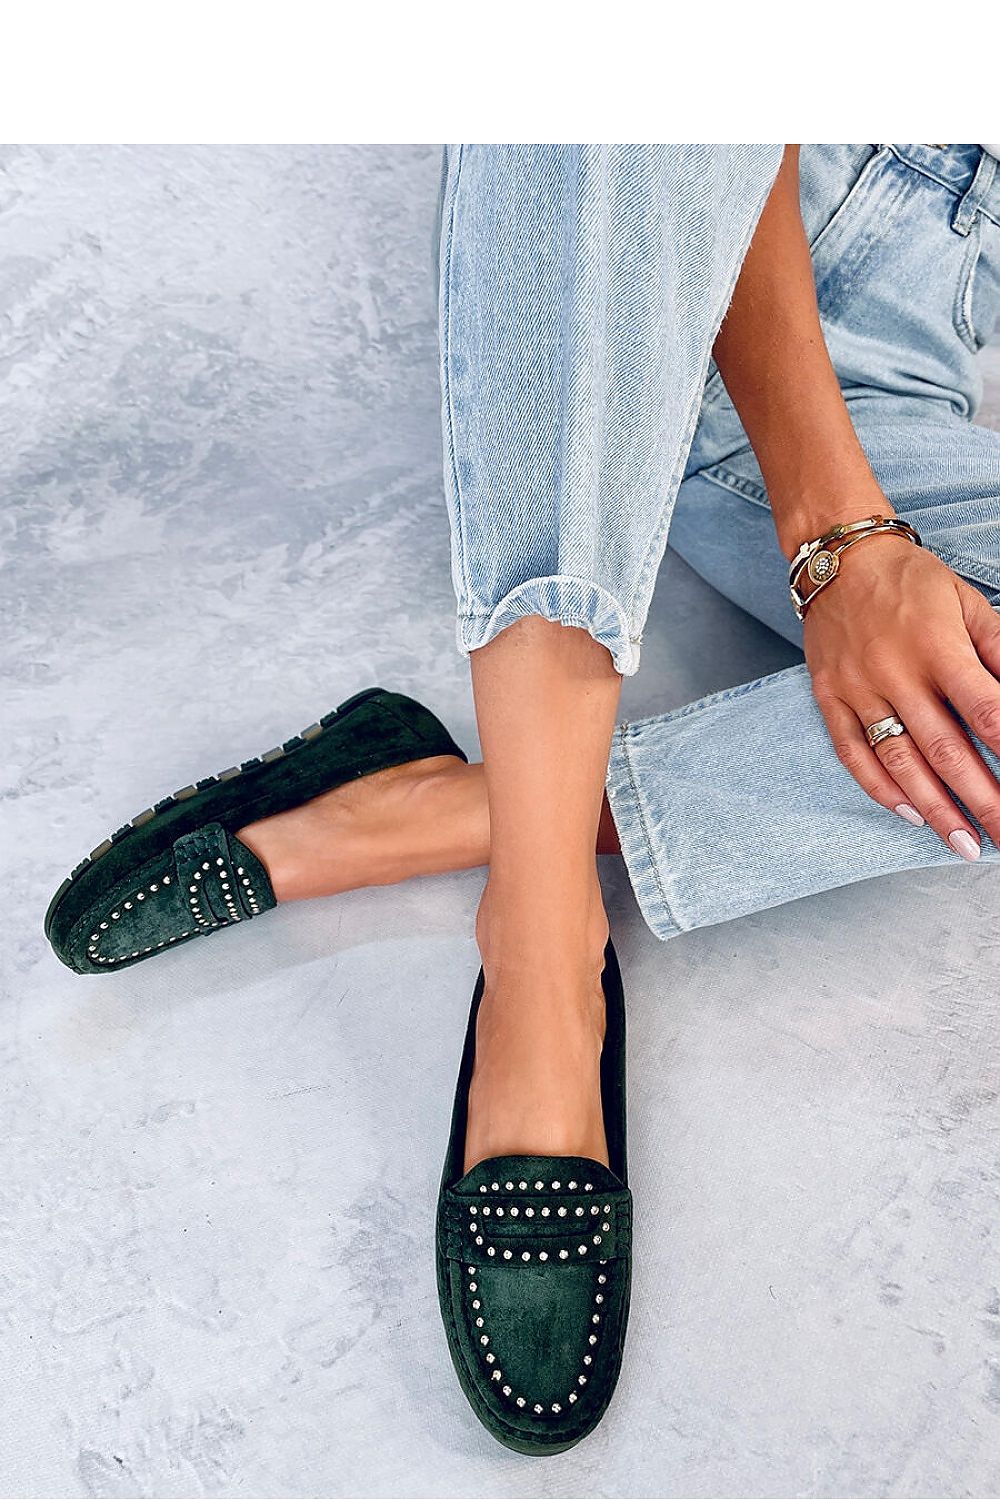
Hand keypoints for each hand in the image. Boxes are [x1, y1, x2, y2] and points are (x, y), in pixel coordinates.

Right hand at [802, 534, 999, 859]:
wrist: (838, 559)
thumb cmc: (911, 580)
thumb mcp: (967, 602)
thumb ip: (999, 649)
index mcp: (938, 647)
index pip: (986, 712)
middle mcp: (896, 674)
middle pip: (947, 752)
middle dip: (983, 801)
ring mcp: (858, 690)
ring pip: (900, 762)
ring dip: (936, 809)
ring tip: (965, 843)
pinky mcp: (829, 697)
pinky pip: (853, 753)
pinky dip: (880, 788)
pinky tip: (910, 814)